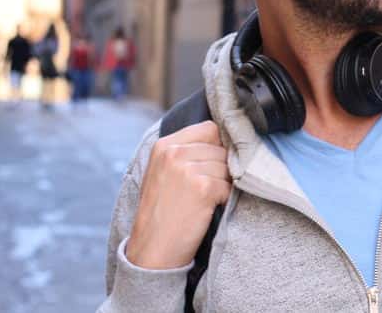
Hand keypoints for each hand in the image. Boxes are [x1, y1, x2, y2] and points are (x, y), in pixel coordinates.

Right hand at [126, 121, 230, 268]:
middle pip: (222, 148)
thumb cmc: (162, 212)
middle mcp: (174, 152)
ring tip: (203, 200)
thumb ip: (187, 151)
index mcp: (164, 145)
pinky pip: (229, 185)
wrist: (152, 251)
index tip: (212, 164)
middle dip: (222, 167)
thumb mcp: (164, 172)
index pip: (210, 128)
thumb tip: (226, 138)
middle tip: (206, 189)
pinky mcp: (202, 187)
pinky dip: (224, 198)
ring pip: (228, 166)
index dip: (218, 146)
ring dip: (224, 184)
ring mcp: (188, 169)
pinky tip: (207, 209)